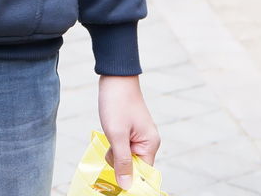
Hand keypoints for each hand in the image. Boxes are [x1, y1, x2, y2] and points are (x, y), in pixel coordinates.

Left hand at [98, 75, 160, 190]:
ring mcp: (139, 135)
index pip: (143, 173)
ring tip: (110, 132)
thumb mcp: (116, 134)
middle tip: (111, 145)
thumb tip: (127, 185)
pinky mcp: (131, 130)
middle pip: (133, 166)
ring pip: (125, 156)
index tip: (115, 178)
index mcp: (150, 144)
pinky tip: (110, 129)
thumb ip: (122, 161)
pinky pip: (122, 145)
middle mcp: (148, 142)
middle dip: (119, 161)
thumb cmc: (117, 102)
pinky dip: (114, 142)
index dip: (130, 178)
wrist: (115, 76)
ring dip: (114, 150)